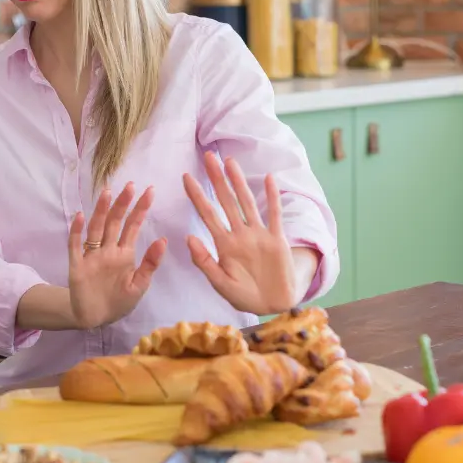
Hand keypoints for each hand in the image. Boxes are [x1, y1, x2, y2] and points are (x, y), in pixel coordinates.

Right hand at [67, 182, 166, 329]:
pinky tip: (80, 216)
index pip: (133, 226)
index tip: (150, 191)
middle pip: (115, 222)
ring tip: (107, 193)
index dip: (140, 209)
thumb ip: (150, 263)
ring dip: (101, 211)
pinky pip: (75, 246)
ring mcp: (92, 256)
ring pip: (96, 228)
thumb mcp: (139, 285)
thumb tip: (163, 239)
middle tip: (130, 185)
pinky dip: (76, 231)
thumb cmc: (118, 301)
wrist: (95, 319)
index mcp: (124, 253)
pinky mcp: (77, 265)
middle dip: (123, 204)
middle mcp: (108, 250)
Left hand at [183, 152, 295, 315]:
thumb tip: (188, 237)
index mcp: (224, 244)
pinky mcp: (277, 240)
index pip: (207, 214)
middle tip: (208, 156)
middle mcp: (240, 234)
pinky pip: (275, 215)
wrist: (273, 305)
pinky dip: (273, 197)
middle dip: (217, 179)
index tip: (186, 177)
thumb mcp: (219, 283)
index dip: (197, 196)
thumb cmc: (244, 296)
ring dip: (239, 182)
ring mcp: (259, 235)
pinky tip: (270, 179)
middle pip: (226, 201)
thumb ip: (204, 262)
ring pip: (247, 202)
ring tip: (230, 162)